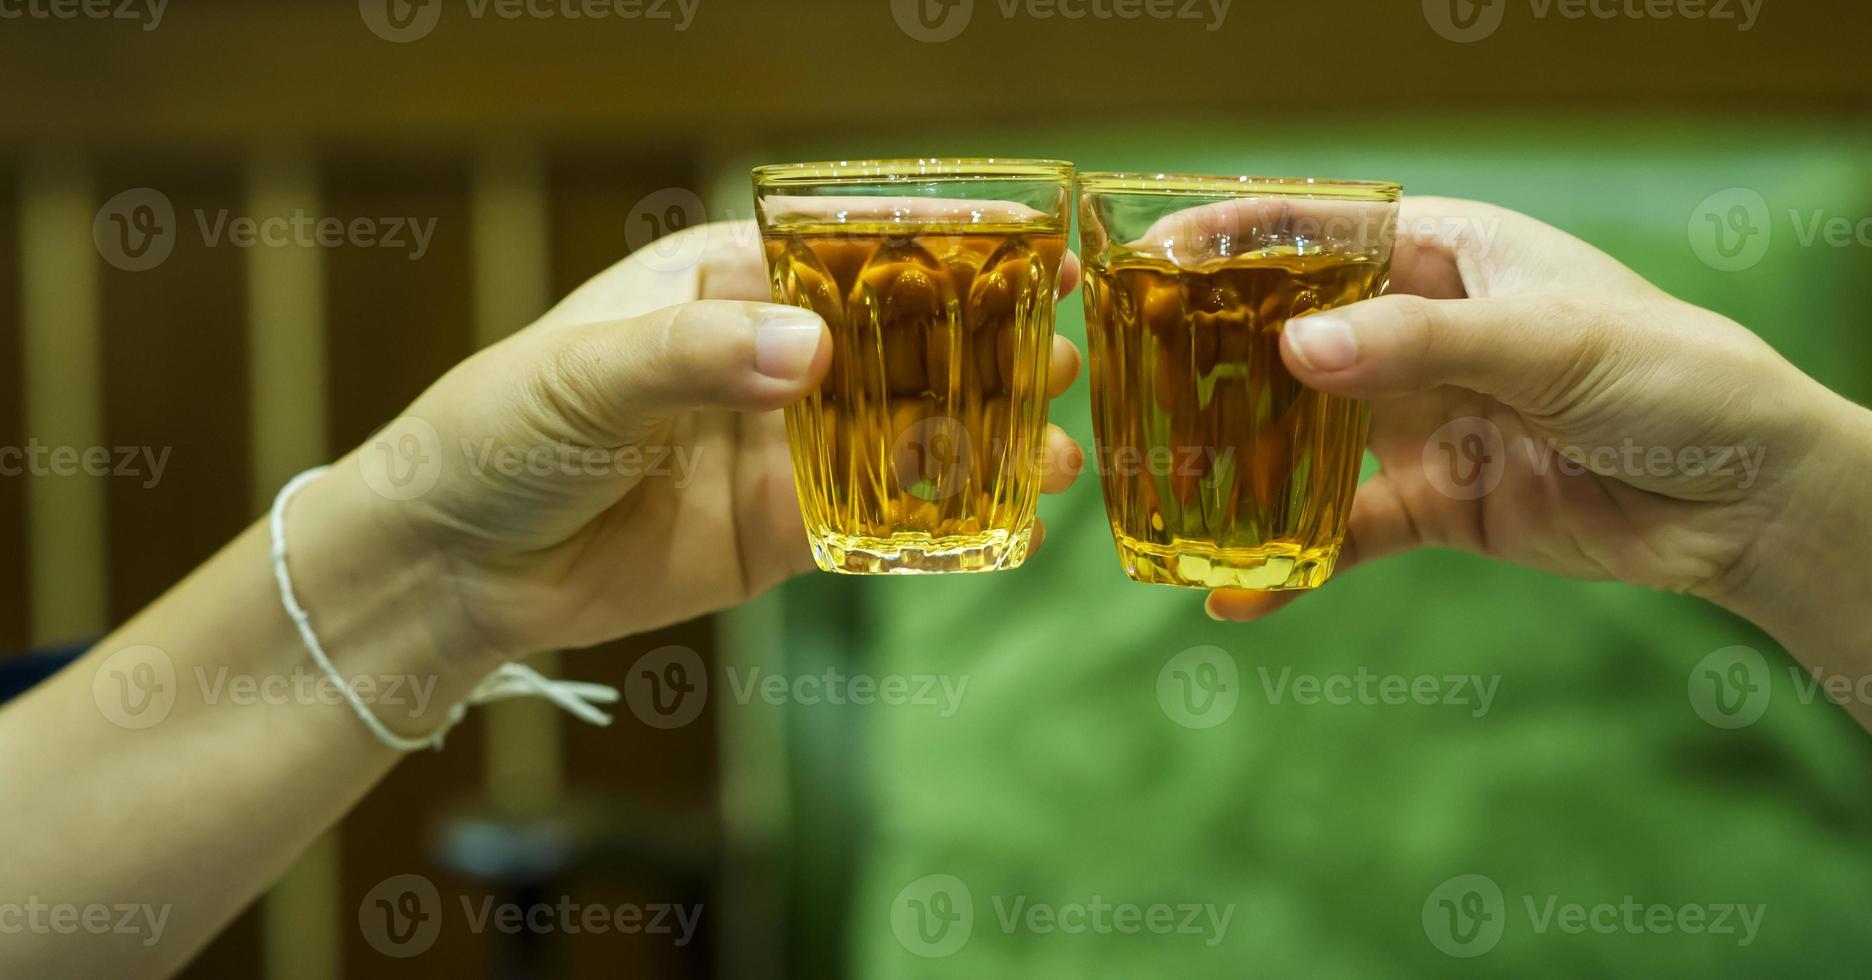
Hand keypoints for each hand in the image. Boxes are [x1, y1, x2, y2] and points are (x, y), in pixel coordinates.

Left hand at [328, 219, 1085, 662]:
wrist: (451, 568)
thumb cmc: (498, 431)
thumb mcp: (587, 374)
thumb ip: (699, 356)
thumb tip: (814, 353)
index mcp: (722, 284)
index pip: (852, 250)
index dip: (944, 248)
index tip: (1031, 249)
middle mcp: (764, 358)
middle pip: (898, 343)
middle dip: (986, 349)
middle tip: (1063, 360)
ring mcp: (778, 447)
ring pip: (901, 436)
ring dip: (982, 441)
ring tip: (1057, 453)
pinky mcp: (777, 530)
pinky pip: (874, 521)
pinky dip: (938, 523)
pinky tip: (1004, 521)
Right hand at [1206, 196, 1867, 629]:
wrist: (1748, 502)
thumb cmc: (1671, 377)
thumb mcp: (1548, 342)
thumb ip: (1419, 343)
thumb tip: (1294, 348)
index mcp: (1451, 256)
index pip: (1327, 228)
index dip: (1240, 236)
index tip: (1157, 252)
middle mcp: (1421, 333)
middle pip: (1294, 334)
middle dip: (1215, 354)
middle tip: (1132, 376)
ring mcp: (1421, 421)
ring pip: (1303, 436)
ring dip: (1237, 462)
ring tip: (1158, 488)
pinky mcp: (1433, 505)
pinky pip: (1343, 533)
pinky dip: (1292, 564)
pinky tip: (1235, 594)